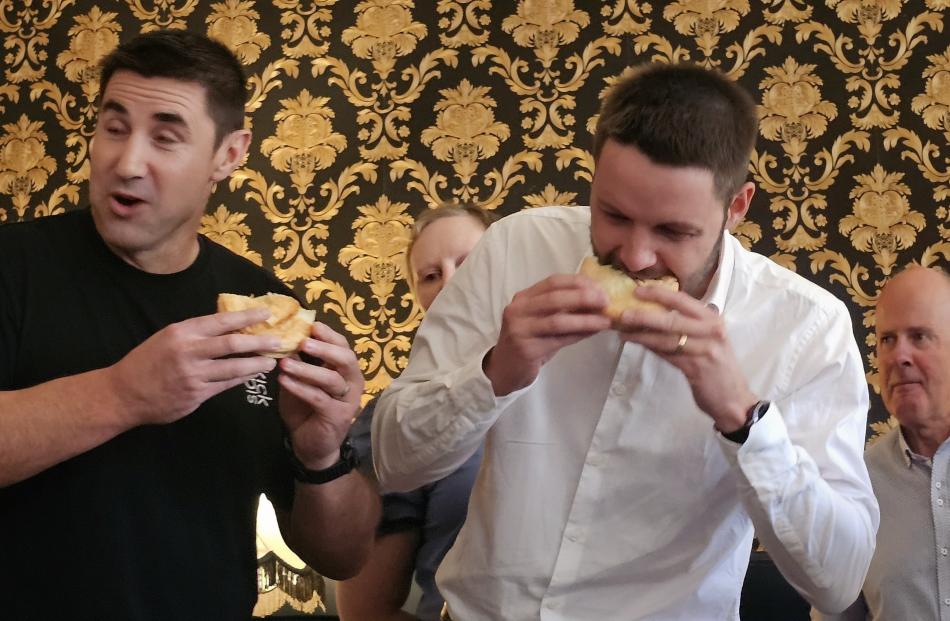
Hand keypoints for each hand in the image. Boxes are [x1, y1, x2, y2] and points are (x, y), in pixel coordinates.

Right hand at [108, 308, 280, 426]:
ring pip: (233, 368)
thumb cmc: (148, 361)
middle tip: (277, 340)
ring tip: (271, 361)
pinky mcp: (196, 395)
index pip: (221, 321)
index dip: (246, 317)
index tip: (266, 314)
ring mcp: (193, 375)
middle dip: (259, 342)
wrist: (123, 393)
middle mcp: (188, 352)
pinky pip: (226, 385)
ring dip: (256, 364)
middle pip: (232, 344)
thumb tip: (230, 326)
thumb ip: (196, 333)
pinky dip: (242, 379)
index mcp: (182, 332)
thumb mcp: (168, 337)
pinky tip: (253, 375)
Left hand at [278, 322, 363, 469]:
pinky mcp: (338, 416)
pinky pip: (319, 398)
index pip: (343, 346)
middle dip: (325, 348)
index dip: (329, 335)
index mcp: (345, 370)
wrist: (311, 446)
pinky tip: (284, 381)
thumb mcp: (300, 381)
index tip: (311, 325)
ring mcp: (347, 400)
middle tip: (303, 342)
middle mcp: (352, 382)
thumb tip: (284, 338)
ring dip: (307, 369)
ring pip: (332, 379)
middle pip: (346, 359)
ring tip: (285, 363)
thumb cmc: (306, 409)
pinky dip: (300, 388)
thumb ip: (297, 363)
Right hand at [483, 274, 611, 395]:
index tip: (599, 286)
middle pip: (555, 298)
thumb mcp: (541, 320)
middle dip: (584, 297)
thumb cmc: (529, 341)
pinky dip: (579, 335)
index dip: (577, 282)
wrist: (505, 369)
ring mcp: (520, 330)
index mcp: (523, 298)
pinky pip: (559, 340)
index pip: (552, 282)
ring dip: (585, 319)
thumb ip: (562, 309)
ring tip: (605, 320)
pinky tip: (593, 332)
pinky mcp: (527, 349)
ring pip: (558, 320)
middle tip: (606, 301)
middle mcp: (518, 310)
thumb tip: (597, 301)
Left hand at [615, 285, 756, 431]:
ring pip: (667, 338)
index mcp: (712, 319)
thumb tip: (651, 312)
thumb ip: (685, 326)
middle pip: (673, 319)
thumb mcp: (705, 339)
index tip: (638, 290)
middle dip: (645, 315)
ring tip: (623, 331)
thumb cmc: (715, 366)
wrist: (733, 398)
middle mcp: (711, 330)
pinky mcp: (697, 368)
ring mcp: (706, 349)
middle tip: (622, 313)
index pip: (683, 300)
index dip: (659, 294)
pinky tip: (637, 343)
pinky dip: (651, 348)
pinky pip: (668, 355)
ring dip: (642, 334)